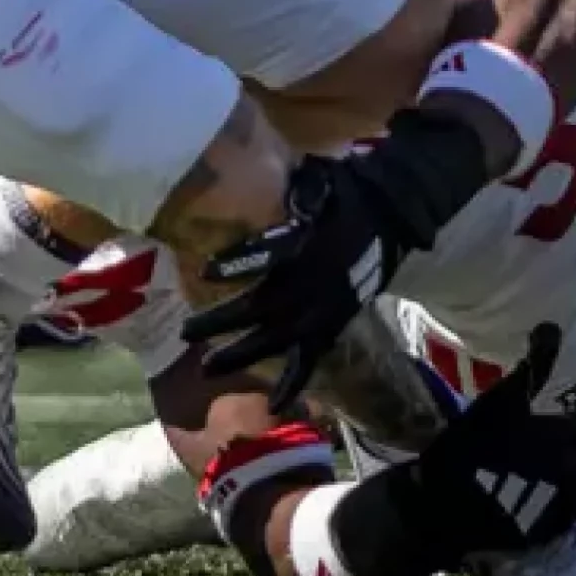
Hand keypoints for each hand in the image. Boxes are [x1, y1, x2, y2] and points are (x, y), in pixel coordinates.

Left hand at [185, 108, 494, 403]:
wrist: (391, 218)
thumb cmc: (343, 196)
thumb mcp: (314, 184)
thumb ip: (286, 192)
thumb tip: (247, 171)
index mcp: (307, 247)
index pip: (267, 257)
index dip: (237, 264)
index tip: (204, 272)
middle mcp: (312, 285)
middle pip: (260, 308)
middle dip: (221, 321)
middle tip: (185, 333)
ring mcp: (321, 311)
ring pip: (276, 340)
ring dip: (240, 354)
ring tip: (206, 369)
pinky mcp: (331, 326)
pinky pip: (309, 360)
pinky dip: (293, 383)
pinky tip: (273, 403)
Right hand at [375, 325, 575, 566]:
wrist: (447, 508)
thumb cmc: (471, 446)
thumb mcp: (500, 400)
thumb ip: (532, 367)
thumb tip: (552, 326)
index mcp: (564, 435)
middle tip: (555, 442)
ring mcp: (568, 504)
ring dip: (574, 472)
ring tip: (547, 468)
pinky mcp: (555, 529)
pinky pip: (571, 508)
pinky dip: (563, 497)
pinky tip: (538, 493)